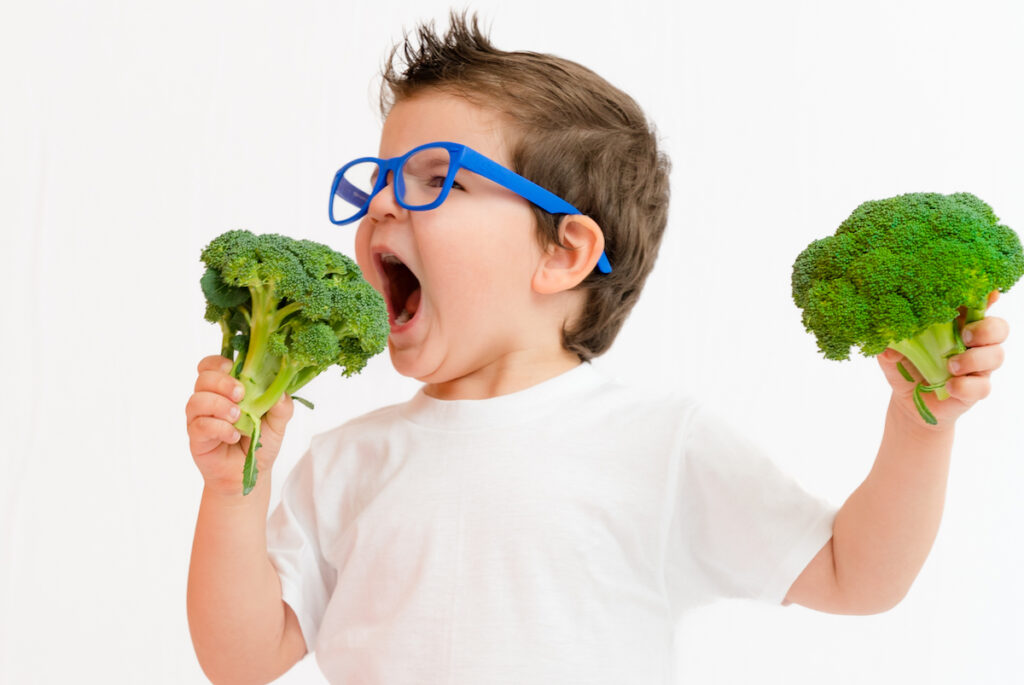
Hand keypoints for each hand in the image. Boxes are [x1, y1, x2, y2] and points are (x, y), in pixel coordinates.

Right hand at [185, 355, 294, 495]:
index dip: (218, 363)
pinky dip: (219, 428)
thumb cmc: (260, 443)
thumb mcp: (278, 423)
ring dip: (218, 405)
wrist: (249, 475)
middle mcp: (209, 400)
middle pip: (203, 378)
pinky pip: (199, 425)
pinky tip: (233, 435)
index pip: (212, 366)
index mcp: (226, 389)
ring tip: (238, 417)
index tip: (234, 368)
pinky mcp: (197, 438)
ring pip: (196, 400)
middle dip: (221, 382)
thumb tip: (280, 392)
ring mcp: (200, 418)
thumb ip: (281, 406)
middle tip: (241, 394)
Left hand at [877, 290, 1008, 427]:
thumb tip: (888, 346)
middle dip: (986, 329)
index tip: (989, 294)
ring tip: (950, 366)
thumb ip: (891, 345)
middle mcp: (972, 342)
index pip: (978, 305)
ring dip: (974, 359)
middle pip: (999, 328)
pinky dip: (966, 386)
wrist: (908, 402)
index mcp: (955, 324)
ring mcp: (978, 366)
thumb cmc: (904, 367)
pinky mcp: (976, 389)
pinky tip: (949, 386)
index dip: (987, 297)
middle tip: (964, 337)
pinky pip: (983, 386)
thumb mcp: (892, 353)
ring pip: (996, 355)